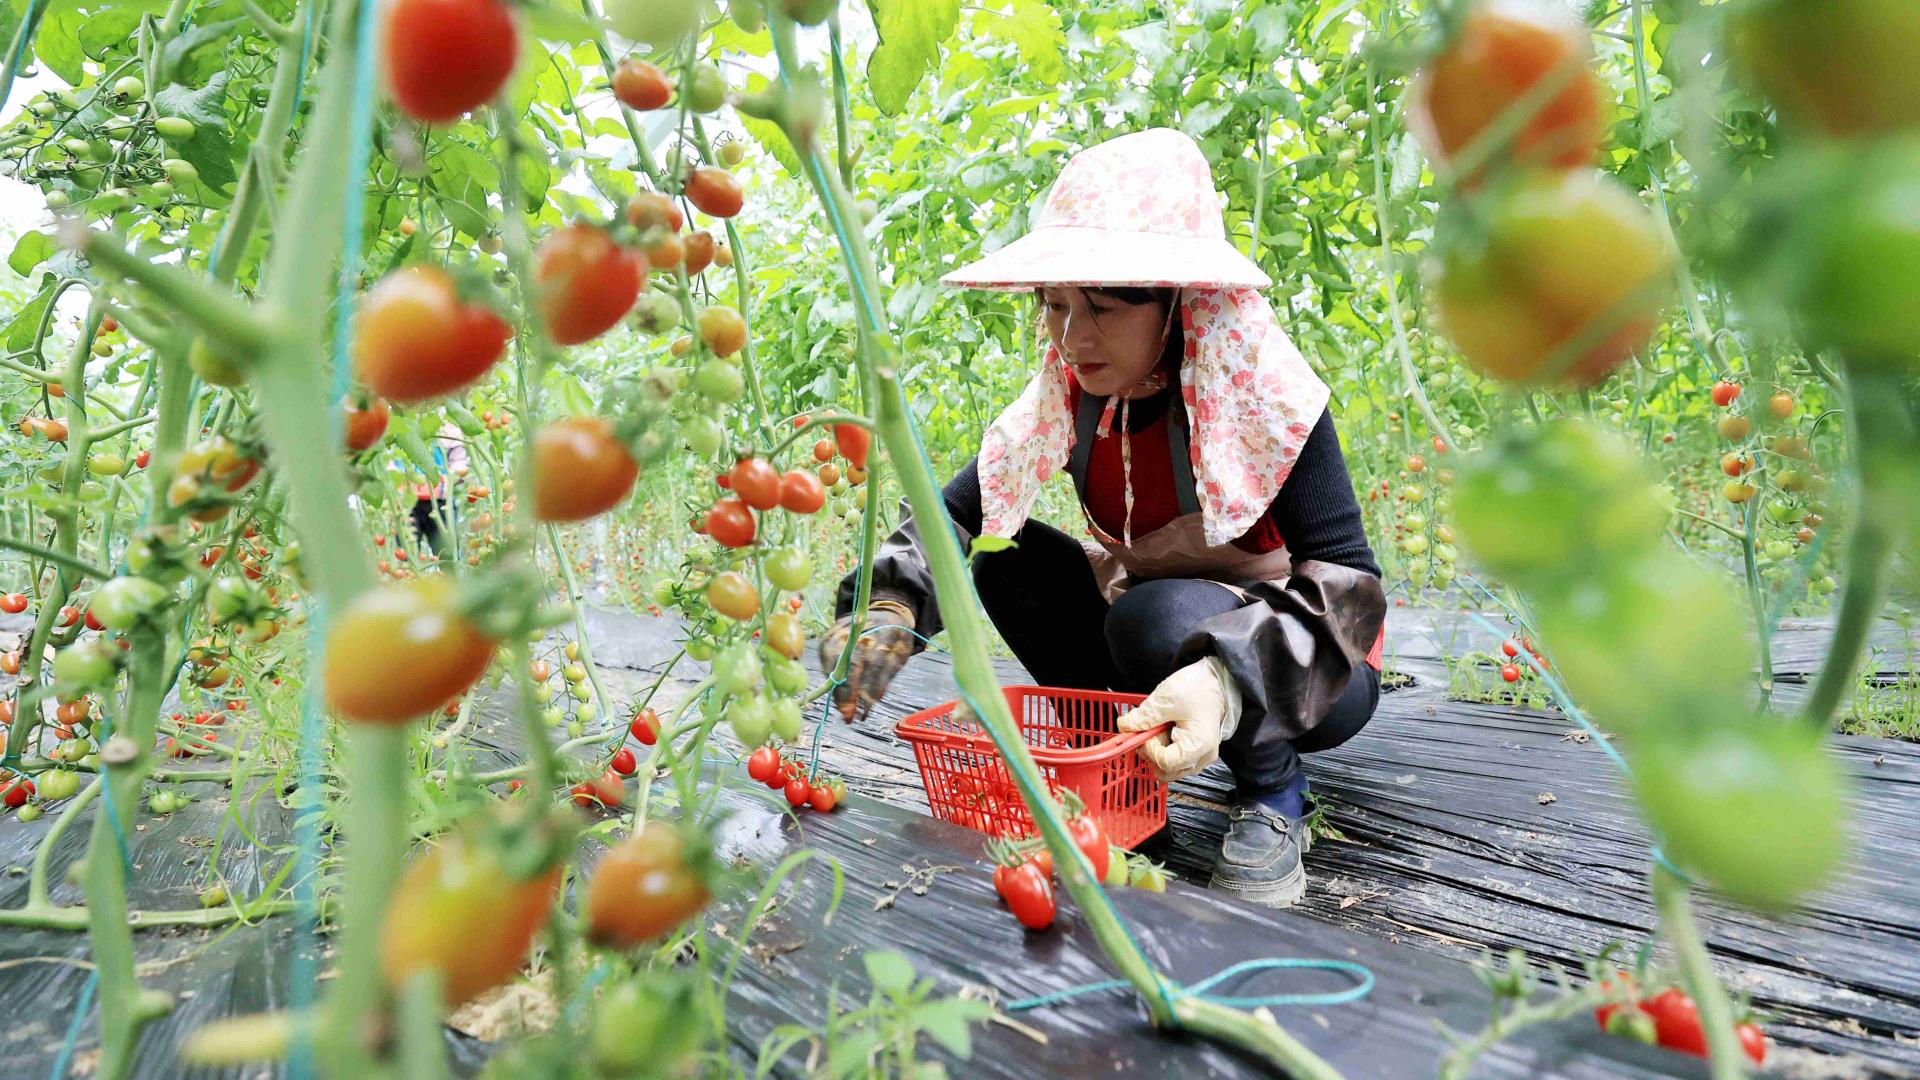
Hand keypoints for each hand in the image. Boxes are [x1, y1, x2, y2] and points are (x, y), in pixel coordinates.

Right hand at [818, 599, 916, 720]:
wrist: (885, 613)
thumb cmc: (895, 639)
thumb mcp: (901, 653)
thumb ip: (887, 674)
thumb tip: (874, 699)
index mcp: (885, 629)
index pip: (876, 659)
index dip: (872, 684)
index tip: (870, 705)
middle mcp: (859, 626)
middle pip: (849, 659)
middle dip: (848, 691)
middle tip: (848, 715)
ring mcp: (841, 628)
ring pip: (833, 659)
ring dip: (836, 688)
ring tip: (843, 710)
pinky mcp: (829, 634)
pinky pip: (825, 657)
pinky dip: (830, 678)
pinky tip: (837, 696)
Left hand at [1117, 657, 1241, 781]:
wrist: (1216, 680)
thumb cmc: (1199, 688)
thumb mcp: (1168, 697)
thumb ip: (1145, 715)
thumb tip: (1125, 726)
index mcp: (1198, 746)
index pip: (1165, 763)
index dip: (1148, 748)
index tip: (1142, 731)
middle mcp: (1202, 757)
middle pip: (1167, 771)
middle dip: (1151, 753)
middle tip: (1149, 730)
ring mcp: (1200, 756)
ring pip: (1169, 769)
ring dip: (1157, 751)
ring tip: (1160, 727)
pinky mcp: (1195, 751)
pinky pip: (1174, 760)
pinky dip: (1164, 748)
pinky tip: (1165, 730)